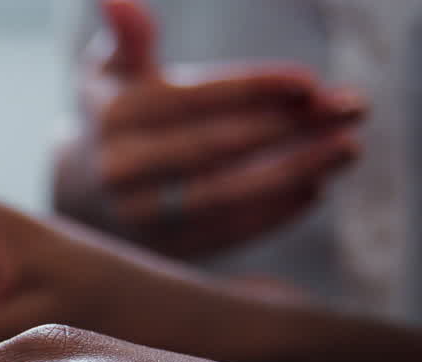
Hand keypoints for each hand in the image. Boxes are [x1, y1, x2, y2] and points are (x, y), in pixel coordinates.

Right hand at [54, 0, 364, 256]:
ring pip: (225, 194)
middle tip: (351, 109)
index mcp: (114, 118)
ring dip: (295, 171)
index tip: (309, 82)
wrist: (80, 194)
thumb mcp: (111, 74)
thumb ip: (128, 38)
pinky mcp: (161, 252)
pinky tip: (314, 189)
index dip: (253, 90)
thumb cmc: (116, 119)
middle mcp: (121, 170)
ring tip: (346, 149)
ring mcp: (139, 216)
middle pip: (215, 148)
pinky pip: (226, 233)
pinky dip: (274, 213)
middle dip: (290, 127)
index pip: (193, 101)